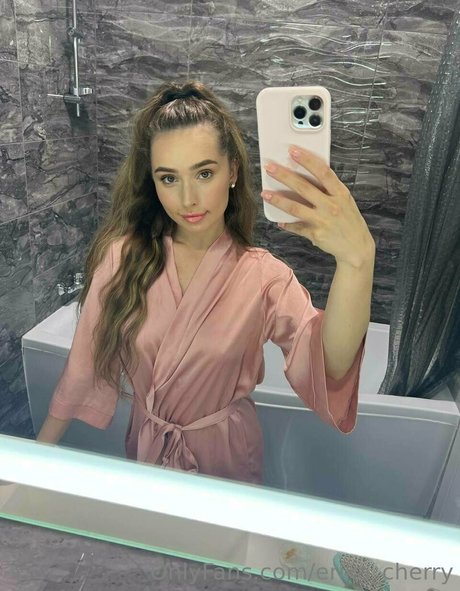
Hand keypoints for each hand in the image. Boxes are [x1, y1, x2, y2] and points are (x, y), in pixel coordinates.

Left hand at [261, 145, 374, 267]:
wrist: (357, 248)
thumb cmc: (349, 220)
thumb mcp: (345, 201)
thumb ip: (330, 190)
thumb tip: (308, 176)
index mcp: (340, 193)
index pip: (323, 172)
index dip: (307, 160)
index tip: (293, 151)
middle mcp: (331, 205)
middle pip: (304, 187)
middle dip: (285, 176)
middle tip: (269, 168)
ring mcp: (323, 220)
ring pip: (295, 207)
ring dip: (278, 200)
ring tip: (265, 193)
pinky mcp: (316, 234)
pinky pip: (297, 227)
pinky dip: (287, 224)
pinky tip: (278, 221)